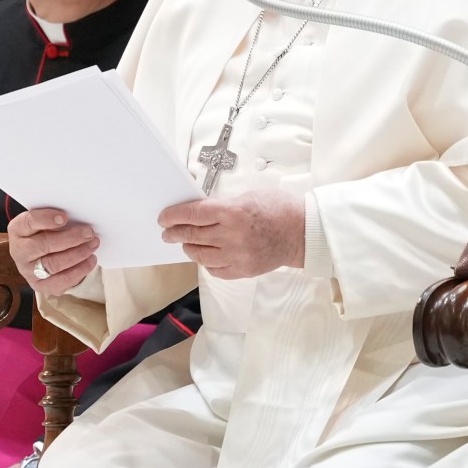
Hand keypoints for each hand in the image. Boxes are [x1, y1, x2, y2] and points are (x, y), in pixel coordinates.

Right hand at [9, 207, 99, 295]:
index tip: (64, 217)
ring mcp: (28, 271)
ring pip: (53, 264)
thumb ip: (56, 218)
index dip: (46, 219)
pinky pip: (61, 281)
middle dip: (70, 238)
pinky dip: (79, 270)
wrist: (39, 256)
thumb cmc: (45, 233)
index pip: (29, 222)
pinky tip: (90, 260)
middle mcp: (19, 251)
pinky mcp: (40, 285)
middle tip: (88, 233)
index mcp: (17, 230)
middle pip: (43, 245)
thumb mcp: (45, 222)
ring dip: (78, 254)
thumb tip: (78, 218)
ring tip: (93, 244)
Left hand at [159, 191, 306, 278]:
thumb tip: (199, 213)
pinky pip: (214, 269)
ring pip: (199, 254)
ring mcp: (236, 256)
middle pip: (192, 234)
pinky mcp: (242, 270)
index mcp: (232, 212)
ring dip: (189, 247)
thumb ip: (222, 206)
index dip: (173, 216)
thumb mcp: (247, 197)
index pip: (192, 214)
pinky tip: (206, 255)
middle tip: (168, 232)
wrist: (302, 232)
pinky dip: (206, 262)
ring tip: (187, 243)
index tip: (164, 218)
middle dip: (175, 232)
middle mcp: (231, 236)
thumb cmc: (279, 210)